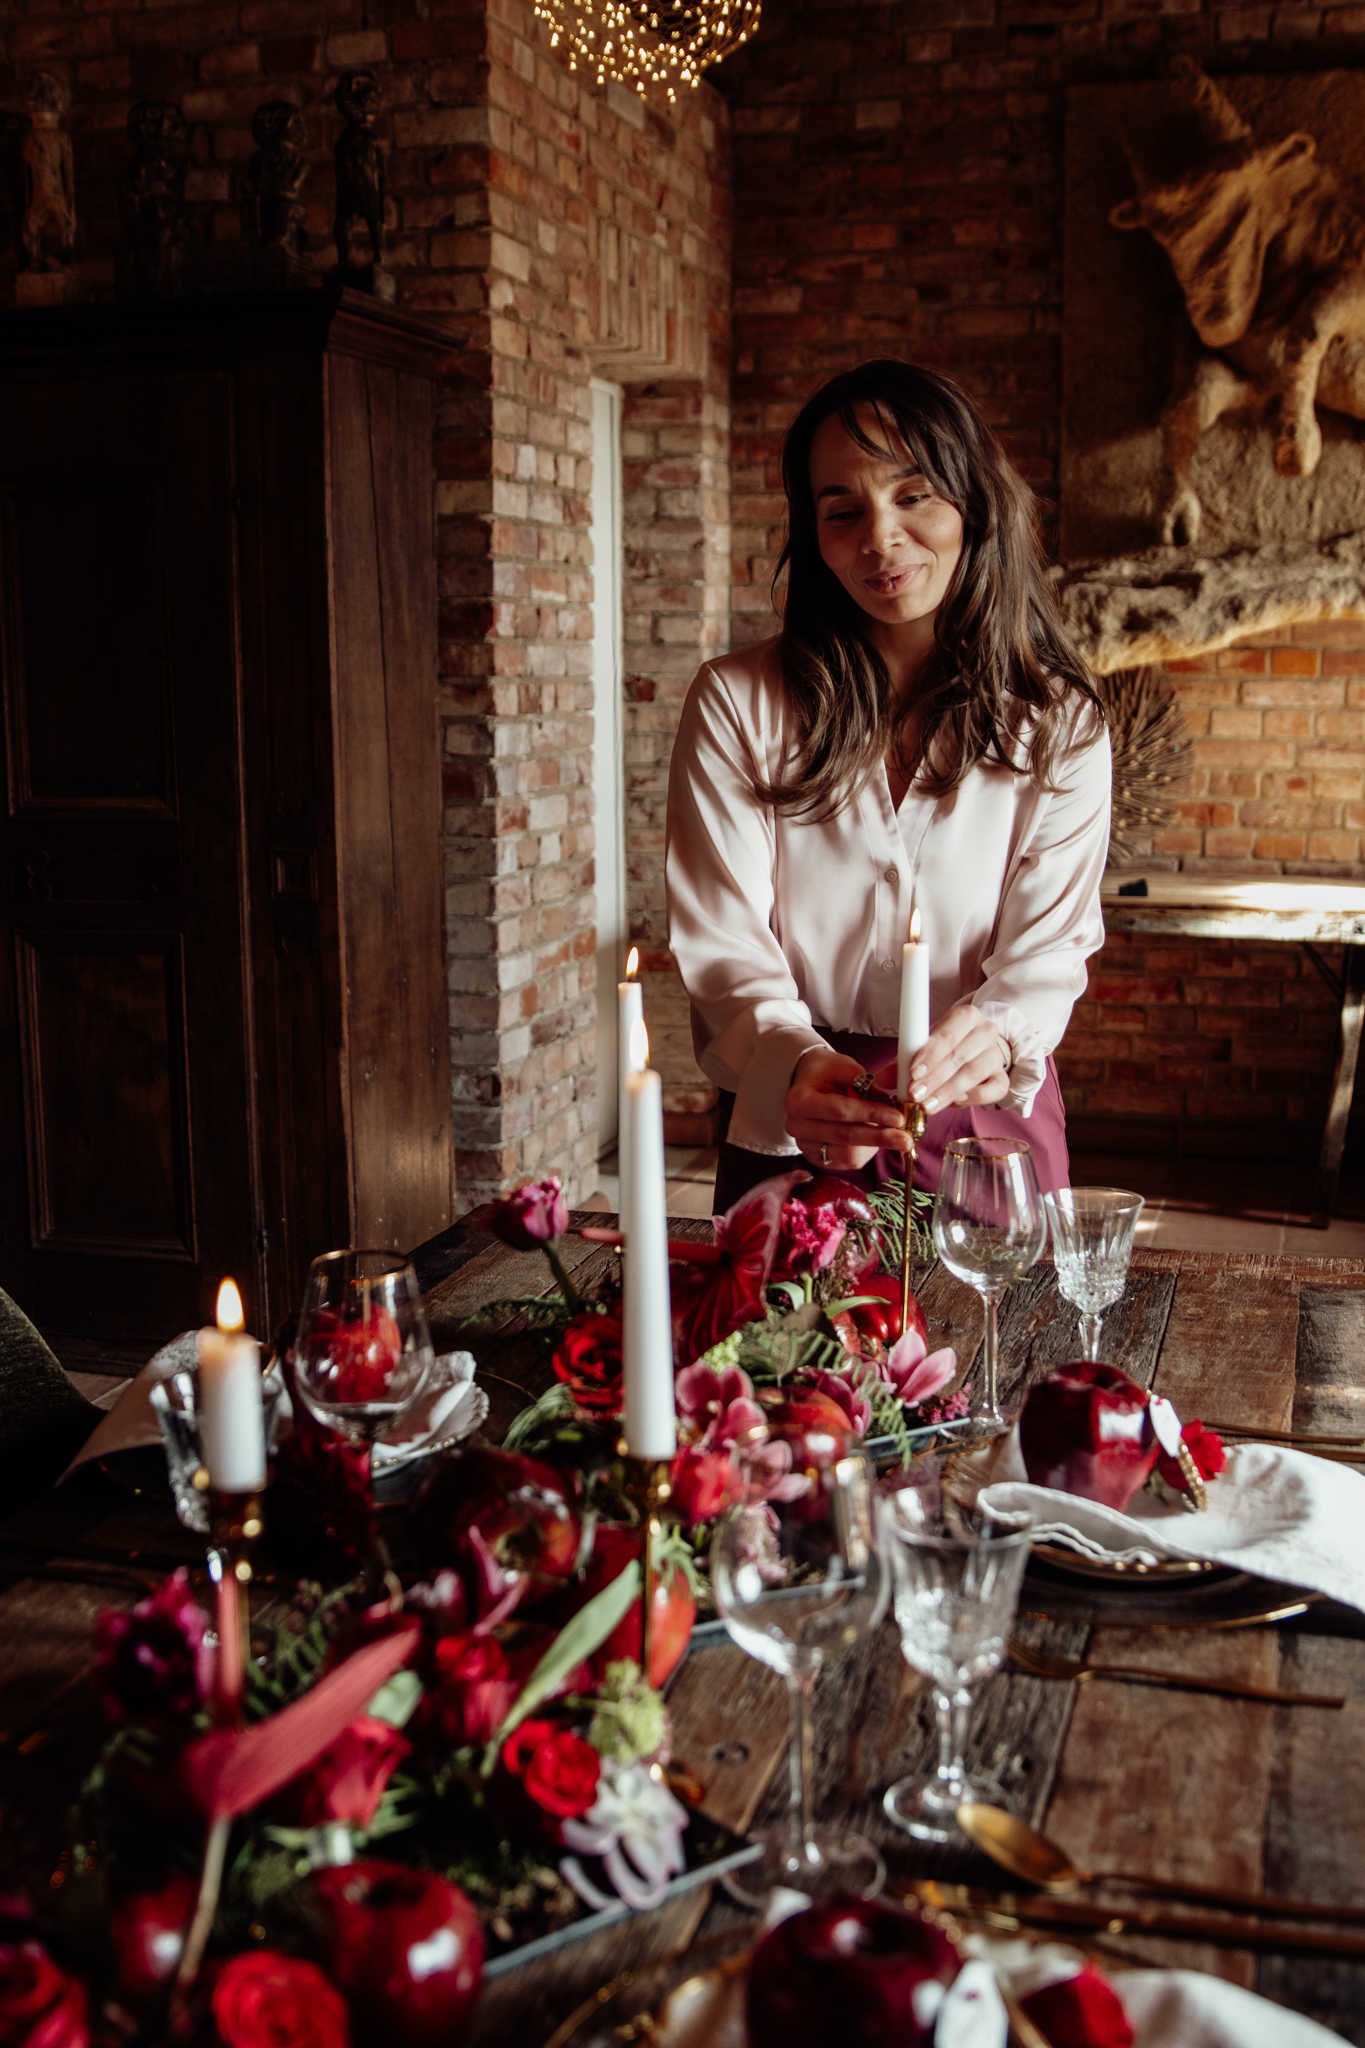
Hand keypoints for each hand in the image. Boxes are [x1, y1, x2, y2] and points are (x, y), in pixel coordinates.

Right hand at [784, 1050, 908, 1171]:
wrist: (809, 1084)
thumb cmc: (828, 1073)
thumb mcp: (845, 1068)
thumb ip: (865, 1087)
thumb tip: (892, 1107)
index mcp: (799, 1100)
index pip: (840, 1111)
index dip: (871, 1114)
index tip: (898, 1116)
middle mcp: (796, 1126)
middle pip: (844, 1137)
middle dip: (879, 1137)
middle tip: (906, 1137)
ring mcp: (805, 1145)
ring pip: (847, 1155)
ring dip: (875, 1146)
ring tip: (895, 1135)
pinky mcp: (816, 1158)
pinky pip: (846, 1162)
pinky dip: (867, 1151)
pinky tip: (878, 1139)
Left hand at [897, 1007, 1010, 1111]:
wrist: (976, 1051)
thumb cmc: (945, 1048)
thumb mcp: (922, 1048)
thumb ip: (902, 1062)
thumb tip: (882, 1078)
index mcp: (965, 1017)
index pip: (948, 1033)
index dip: (931, 1053)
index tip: (913, 1072)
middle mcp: (985, 1032)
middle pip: (960, 1056)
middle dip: (935, 1078)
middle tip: (914, 1095)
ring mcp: (996, 1055)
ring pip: (975, 1073)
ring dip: (948, 1091)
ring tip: (927, 1105)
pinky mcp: (1002, 1077)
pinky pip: (994, 1089)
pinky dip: (973, 1098)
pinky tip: (955, 1103)